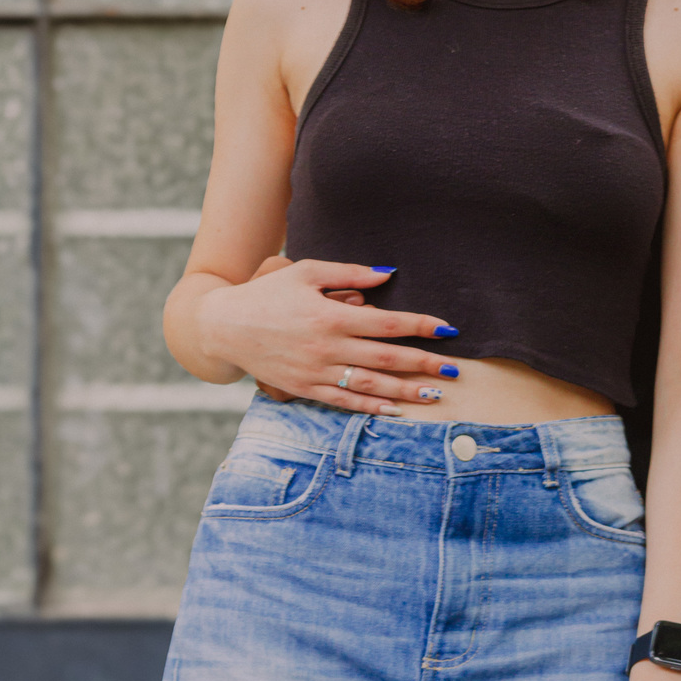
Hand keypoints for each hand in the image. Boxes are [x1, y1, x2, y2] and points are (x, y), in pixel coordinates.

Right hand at [197, 257, 460, 413]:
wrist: (225, 326)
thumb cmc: (269, 292)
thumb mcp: (308, 271)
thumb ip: (350, 273)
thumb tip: (389, 273)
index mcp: (331, 314)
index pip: (387, 322)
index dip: (420, 325)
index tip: (448, 329)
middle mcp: (327, 346)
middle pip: (386, 357)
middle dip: (424, 363)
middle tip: (455, 368)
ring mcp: (316, 372)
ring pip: (370, 384)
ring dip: (406, 390)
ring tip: (435, 392)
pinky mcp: (305, 388)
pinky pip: (344, 401)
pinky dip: (371, 406)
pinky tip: (395, 409)